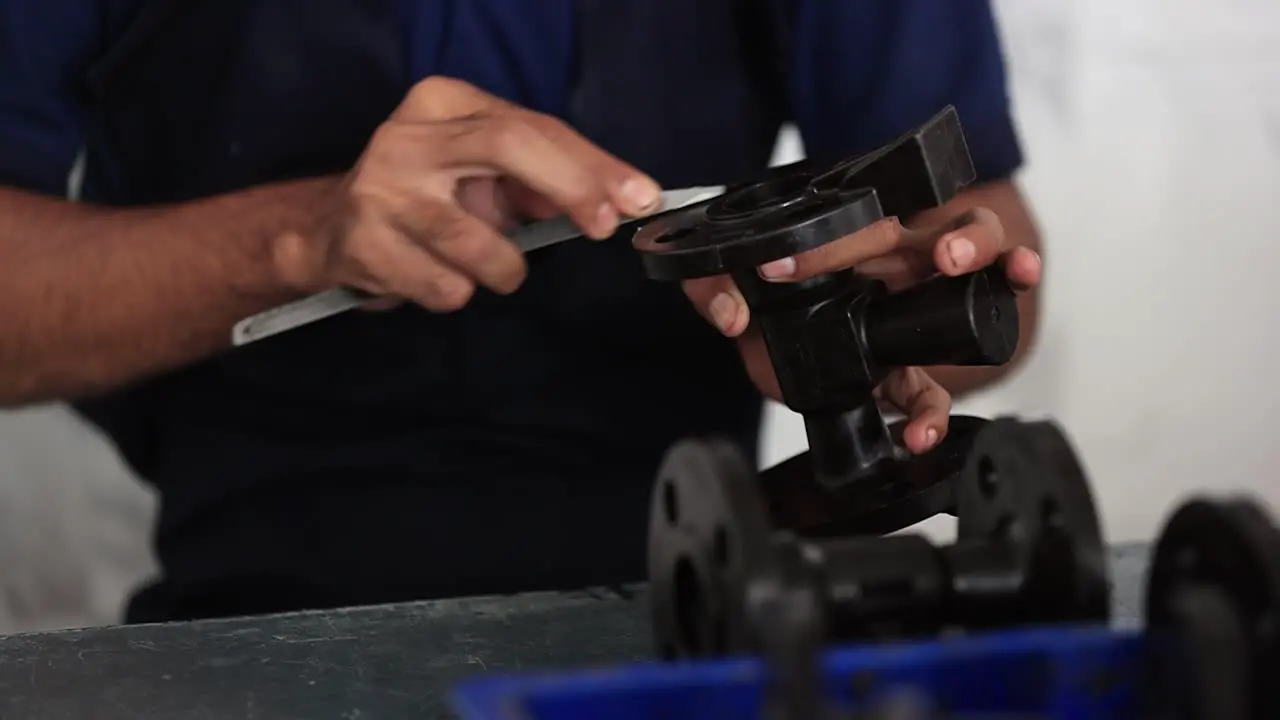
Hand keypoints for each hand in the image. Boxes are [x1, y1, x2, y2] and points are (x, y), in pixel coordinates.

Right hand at [272, 76, 662, 310]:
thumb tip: (619, 199)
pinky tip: (433, 276)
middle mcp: (409, 135)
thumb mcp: (482, 174)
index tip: (638, 198)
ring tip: (489, 269)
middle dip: (571, 187)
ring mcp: (380, 188)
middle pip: (508, 147)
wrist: (329, 232)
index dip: (591, 164)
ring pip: (477, 241)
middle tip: (604, 226)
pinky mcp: (362, 242)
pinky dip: (457, 293)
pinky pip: (445, 287)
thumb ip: (544, 179)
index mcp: (445, 104)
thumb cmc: (428, 199)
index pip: (532, 126)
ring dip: (503, 270)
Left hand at [683, 208, 1041, 453]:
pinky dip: (932, 415)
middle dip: (966, 239)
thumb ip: (715, 282)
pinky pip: (928, 393)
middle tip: (949, 259)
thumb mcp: (727, 274)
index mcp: (857, 234)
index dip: (831, 247)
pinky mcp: (898, 373)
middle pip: (957, 234)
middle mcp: (897, 268)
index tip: (794, 268)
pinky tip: (925, 432)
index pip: (861, 226)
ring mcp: (909, 317)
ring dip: (998, 279)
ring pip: (977, 290)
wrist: (757, 331)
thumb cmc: (758, 290)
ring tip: (1010, 278)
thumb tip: (730, 313)